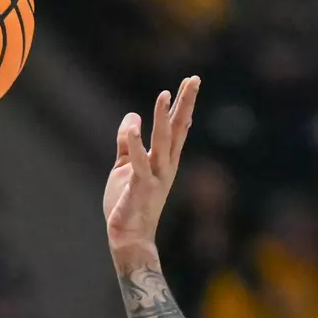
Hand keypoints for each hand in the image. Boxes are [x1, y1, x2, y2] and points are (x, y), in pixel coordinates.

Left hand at [104, 76, 199, 253]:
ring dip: (163, 118)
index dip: (183, 105)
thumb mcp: (124, 167)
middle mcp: (164, 166)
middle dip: (184, 104)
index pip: (177, 128)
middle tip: (193, 79)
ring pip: (162, 143)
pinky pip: (139, 163)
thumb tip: (132, 117)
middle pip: (177, 130)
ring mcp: (155, 177)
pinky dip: (136, 145)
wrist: (129, 238)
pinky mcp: (140, 188)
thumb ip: (127, 143)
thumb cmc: (128, 204)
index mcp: (163, 161)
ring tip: (164, 94)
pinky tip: (135, 126)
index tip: (191, 82)